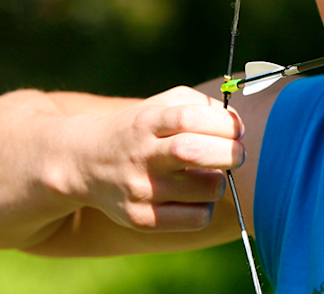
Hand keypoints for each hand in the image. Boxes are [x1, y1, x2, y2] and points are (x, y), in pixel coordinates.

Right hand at [71, 85, 245, 232]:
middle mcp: (142, 155)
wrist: (86, 162)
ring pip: (205, 188)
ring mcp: (140, 189)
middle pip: (195, 152)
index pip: (191, 118)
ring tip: (209, 175)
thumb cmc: (140, 129)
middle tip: (236, 154)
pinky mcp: (141, 218)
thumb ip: (201, 106)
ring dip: (220, 181)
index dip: (225, 123)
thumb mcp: (161, 105)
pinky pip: (195, 219)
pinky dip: (206, 207)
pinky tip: (194, 197)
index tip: (236, 129)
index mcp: (148, 122)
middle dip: (230, 152)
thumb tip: (238, 126)